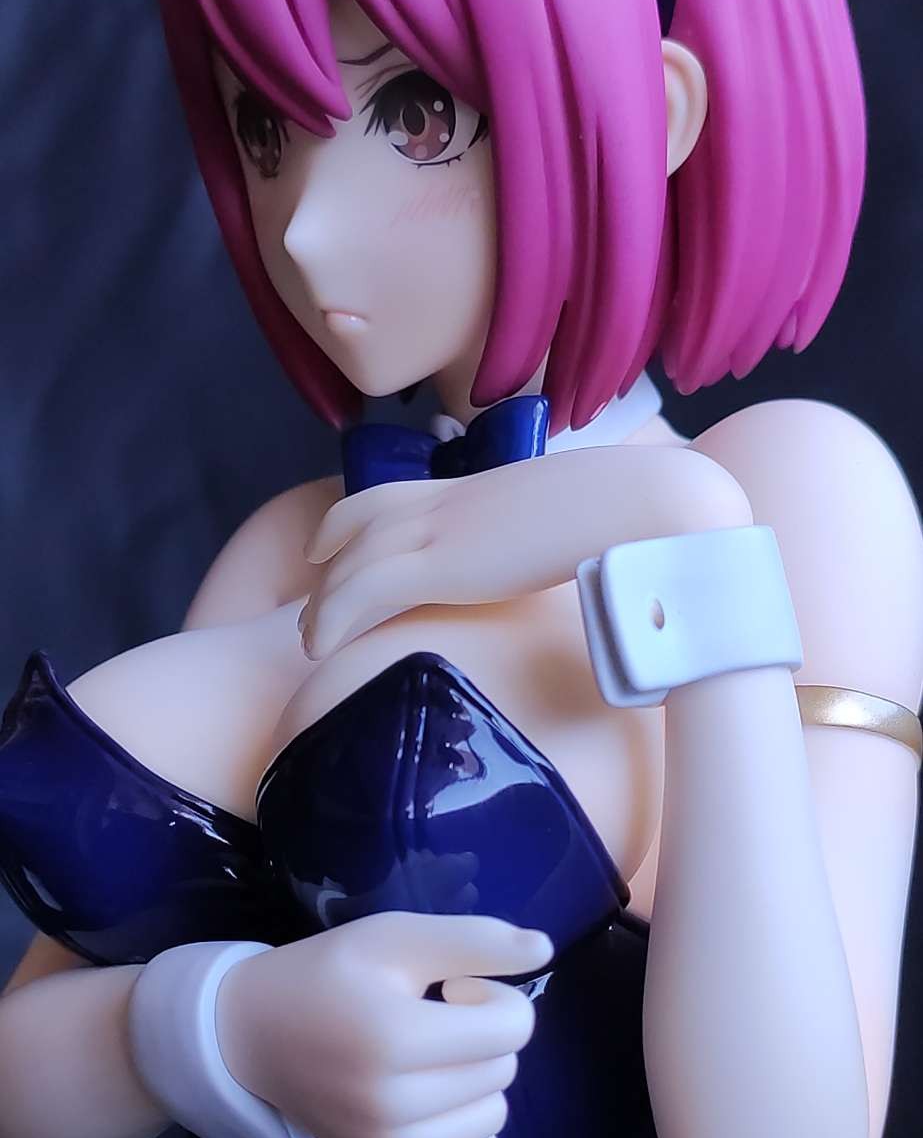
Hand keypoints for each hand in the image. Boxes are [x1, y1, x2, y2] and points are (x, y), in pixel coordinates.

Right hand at [216, 913, 548, 1137]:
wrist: (252, 1036)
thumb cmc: (327, 977)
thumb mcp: (394, 937)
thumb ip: (474, 939)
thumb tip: (545, 948)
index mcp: (394, 1038)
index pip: (513, 1028)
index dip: (492, 996)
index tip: (450, 988)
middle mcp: (393, 1106)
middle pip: (504, 1069)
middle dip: (481, 1036)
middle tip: (428, 1020)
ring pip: (496, 1115)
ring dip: (476, 1081)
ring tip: (425, 1060)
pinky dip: (473, 1132)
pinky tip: (438, 1103)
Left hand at [299, 446, 751, 658]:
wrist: (647, 507)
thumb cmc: (635, 513)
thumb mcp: (578, 518)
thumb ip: (553, 534)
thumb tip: (577, 560)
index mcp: (481, 490)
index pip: (400, 494)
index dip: (363, 520)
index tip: (344, 546)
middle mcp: (451, 502)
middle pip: (361, 516)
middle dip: (330, 552)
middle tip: (314, 589)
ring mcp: (443, 530)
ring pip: (352, 557)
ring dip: (325, 597)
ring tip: (311, 635)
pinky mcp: (445, 565)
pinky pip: (365, 590)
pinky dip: (332, 616)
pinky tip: (318, 647)